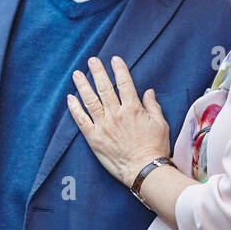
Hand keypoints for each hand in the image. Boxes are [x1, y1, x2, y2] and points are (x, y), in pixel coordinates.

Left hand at [67, 55, 169, 186]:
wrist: (143, 169)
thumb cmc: (155, 148)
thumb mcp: (160, 124)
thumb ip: (153, 106)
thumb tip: (148, 91)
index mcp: (133, 109)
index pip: (125, 83)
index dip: (119, 69)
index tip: (114, 59)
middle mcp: (116, 114)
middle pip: (104, 88)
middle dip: (97, 72)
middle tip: (91, 61)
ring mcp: (103, 125)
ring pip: (90, 100)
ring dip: (82, 85)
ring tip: (77, 74)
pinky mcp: (94, 138)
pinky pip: (81, 120)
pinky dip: (75, 108)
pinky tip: (70, 98)